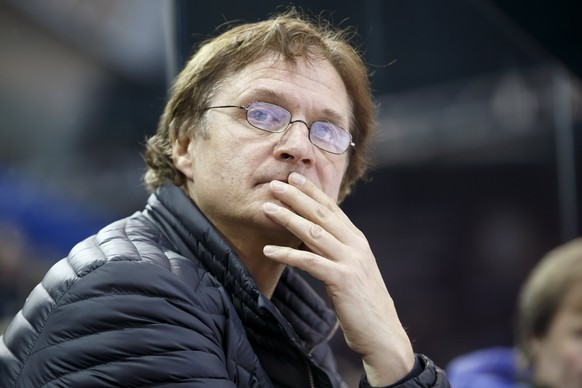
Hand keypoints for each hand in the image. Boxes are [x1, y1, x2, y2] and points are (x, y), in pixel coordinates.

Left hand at [262, 172, 414, 385]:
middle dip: (297, 197)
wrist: (383, 335)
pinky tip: (269, 250)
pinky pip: (309, 262)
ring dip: (288, 219)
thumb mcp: (353, 270)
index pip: (332, 209)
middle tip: (275, 183)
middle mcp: (356, 246)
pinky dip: (287, 254)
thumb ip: (339, 252)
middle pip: (322, 214)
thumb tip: (317, 239)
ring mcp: (350, 261)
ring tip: (267, 208)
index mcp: (358, 241)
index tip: (294, 178)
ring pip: (314, 233)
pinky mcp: (342, 280)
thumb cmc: (363, 304)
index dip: (312, 191)